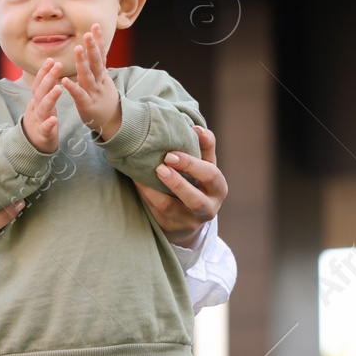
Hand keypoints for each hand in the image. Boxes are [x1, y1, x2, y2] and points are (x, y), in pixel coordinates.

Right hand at [20, 57, 63, 153]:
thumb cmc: (41, 122)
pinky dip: (48, 124)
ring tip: (59, 88)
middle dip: (49, 78)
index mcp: (37, 101)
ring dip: (50, 97)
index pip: (39, 83)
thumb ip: (45, 90)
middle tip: (58, 65)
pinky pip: (45, 129)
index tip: (51, 59)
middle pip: (41, 91)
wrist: (32, 146)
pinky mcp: (43, 135)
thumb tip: (50, 71)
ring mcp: (38, 121)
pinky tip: (54, 120)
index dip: (44, 72)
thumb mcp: (42, 104)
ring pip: (43, 108)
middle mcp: (36, 108)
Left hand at [60, 27, 120, 140]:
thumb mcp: (103, 79)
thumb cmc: (103, 98)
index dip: (98, 41)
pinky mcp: (87, 105)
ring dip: (82, 62)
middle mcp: (99, 81)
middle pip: (96, 62)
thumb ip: (98, 64)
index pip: (100, 54)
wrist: (112, 122)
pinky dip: (73, 88)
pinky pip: (80, 95)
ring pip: (88, 76)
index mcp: (101, 75)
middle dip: (92, 47)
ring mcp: (94, 93)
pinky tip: (65, 80)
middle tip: (87, 33)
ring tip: (77, 49)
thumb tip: (96, 46)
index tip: (95, 25)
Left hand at [131, 124, 226, 246]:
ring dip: (155, 190)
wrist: (190, 216)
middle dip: (177, 183)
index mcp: (218, 189)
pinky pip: (155, 212)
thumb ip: (204, 147)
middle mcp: (208, 209)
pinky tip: (137, 181)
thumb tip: (197, 128)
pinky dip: (145, 195)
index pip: (210, 175)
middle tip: (160, 166)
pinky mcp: (171, 227)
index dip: (192, 164)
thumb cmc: (198, 182)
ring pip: (171, 208)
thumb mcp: (206, 166)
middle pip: (195, 200)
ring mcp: (188, 221)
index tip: (171, 153)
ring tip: (143, 174)